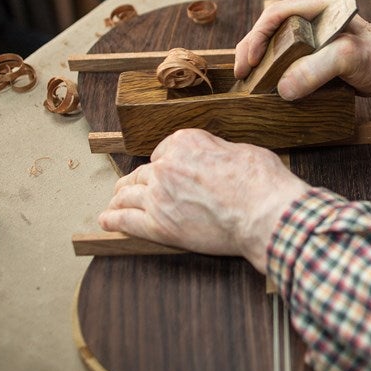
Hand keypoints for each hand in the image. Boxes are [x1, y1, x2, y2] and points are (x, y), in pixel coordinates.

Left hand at [99, 129, 309, 272]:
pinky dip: (113, 220)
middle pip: (143, 173)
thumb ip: (216, 151)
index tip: (168, 171)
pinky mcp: (159, 226)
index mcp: (185, 143)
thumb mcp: (241, 150)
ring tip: (115, 202)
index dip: (166, 162)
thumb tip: (213, 157)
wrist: (265, 213)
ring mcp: (159, 197)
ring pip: (128, 194)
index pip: (163, 151)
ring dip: (120, 197)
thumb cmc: (261, 182)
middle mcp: (166, 167)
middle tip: (131, 186)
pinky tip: (106, 220)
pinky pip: (126, 222)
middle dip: (138, 180)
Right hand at [234, 0, 370, 99]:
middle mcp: (312, 12)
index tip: (250, 62)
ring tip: (248, 78)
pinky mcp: (313, 46)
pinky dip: (272, 65)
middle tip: (242, 73)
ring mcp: (311, 29)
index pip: (276, 14)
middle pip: (269, 26)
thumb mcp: (348, 59)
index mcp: (319, 4)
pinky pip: (285, 52)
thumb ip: (317, 69)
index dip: (256, 37)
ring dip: (259, 58)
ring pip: (274, 39)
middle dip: (251, 48)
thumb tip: (284, 88)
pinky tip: (265, 79)